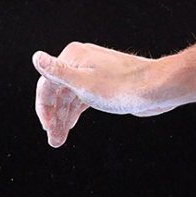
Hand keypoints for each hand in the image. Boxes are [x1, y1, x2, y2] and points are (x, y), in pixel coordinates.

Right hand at [32, 43, 171, 146]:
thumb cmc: (124, 86)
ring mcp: (95, 74)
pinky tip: (69, 125)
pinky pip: (83, 99)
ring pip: (71, 98)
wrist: (159, 89)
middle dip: (55, 116)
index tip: (47, 128)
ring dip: (64, 118)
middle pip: (59, 92)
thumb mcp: (85, 83)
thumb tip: (36, 57)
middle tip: (54, 140)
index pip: (48, 84)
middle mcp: (82, 62)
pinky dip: (75, 112)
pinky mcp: (106, 85)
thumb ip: (58, 73)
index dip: (45, 107)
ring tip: (59, 139)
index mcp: (74, 56)